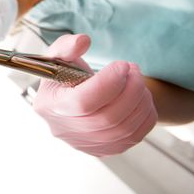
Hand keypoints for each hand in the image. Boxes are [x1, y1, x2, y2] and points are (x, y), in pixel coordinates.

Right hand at [33, 34, 156, 155]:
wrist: (70, 99)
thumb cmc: (64, 75)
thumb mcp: (58, 56)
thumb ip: (67, 46)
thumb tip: (83, 41)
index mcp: (49, 105)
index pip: (82, 102)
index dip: (108, 84)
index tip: (121, 65)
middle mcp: (64, 130)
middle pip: (107, 118)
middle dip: (130, 91)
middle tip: (134, 70)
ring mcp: (84, 144)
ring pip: (123, 130)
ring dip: (140, 102)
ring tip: (138, 81)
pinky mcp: (103, 151)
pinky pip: (133, 137)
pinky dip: (144, 116)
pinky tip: (140, 98)